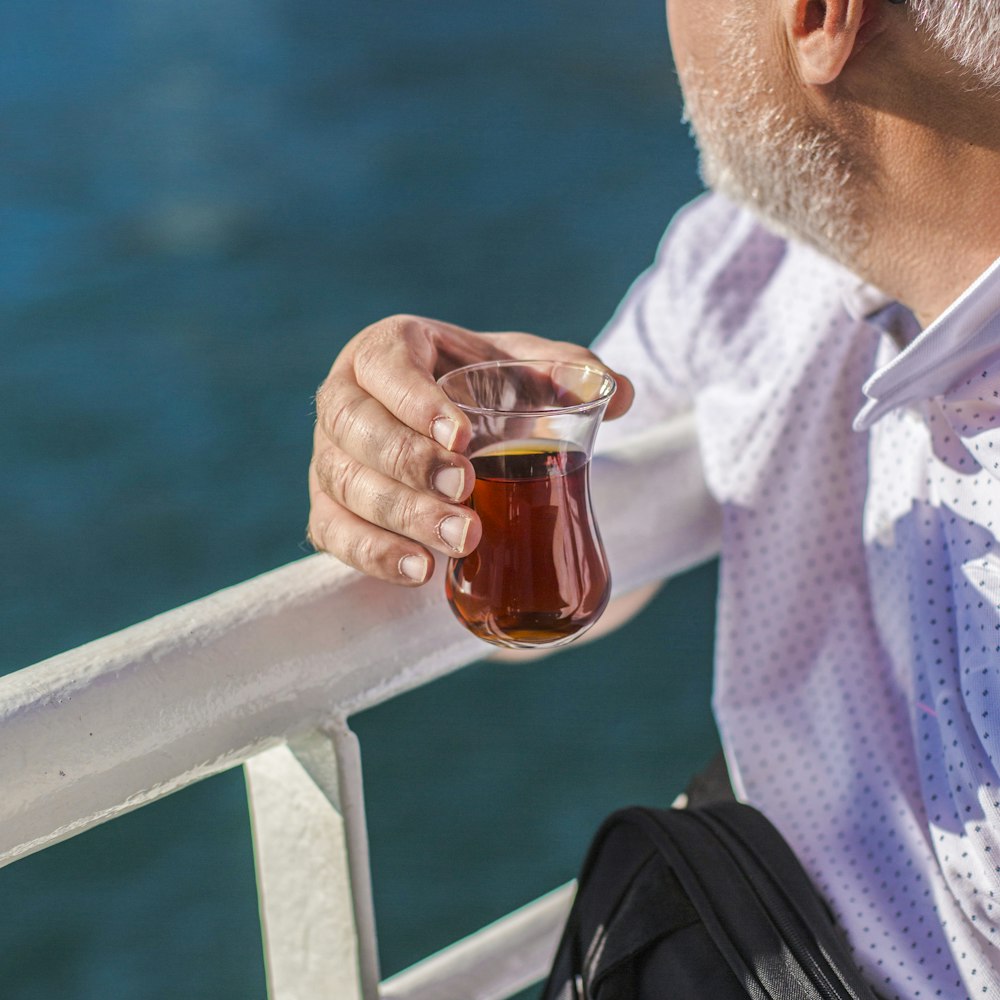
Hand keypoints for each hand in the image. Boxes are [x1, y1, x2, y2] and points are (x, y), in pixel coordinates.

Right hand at [308, 314, 633, 584]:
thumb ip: (569, 372)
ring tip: (462, 540)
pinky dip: (373, 554)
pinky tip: (419, 571)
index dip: (415, 401)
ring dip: (401, 516)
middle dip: (411, 464)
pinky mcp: (329, 506)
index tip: (463, 435)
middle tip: (467, 490)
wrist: (451, 430)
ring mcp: (328, 456)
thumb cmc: (483, 389)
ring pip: (346, 485)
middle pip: (359, 431)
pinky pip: (334, 533)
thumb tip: (619, 393)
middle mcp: (344, 399)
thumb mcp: (523, 369)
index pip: (386, 367)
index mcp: (384, 351)